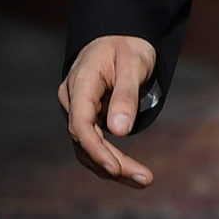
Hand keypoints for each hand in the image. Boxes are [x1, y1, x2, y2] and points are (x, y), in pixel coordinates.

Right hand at [59, 35, 158, 184]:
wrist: (119, 38)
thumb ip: (126, 96)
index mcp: (80, 83)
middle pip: (85, 140)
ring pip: (88, 148)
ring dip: (113, 168)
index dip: (96, 149)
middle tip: (146, 180)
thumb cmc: (128, 47)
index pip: (80, 123)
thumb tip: (120, 131)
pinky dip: (111, 159)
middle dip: (114, 164)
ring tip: (144, 180)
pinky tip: (132, 173)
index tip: (115, 169)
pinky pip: (95, 144)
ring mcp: (77, 111)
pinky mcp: (87, 119)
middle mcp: (72, 100)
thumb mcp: (133, 64)